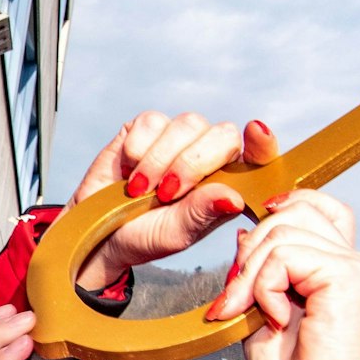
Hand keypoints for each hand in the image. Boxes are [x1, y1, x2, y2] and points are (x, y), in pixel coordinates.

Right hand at [68, 113, 279, 288]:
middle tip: (167, 193)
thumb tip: (233, 197)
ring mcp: (177, 139)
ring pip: (186, 124)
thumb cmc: (145, 237)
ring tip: (142, 189)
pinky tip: (129, 171)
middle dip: (193, 163)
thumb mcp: (176, 234)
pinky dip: (138, 149)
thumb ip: (202, 213)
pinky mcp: (146, 129)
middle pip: (222, 133)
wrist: (99, 233)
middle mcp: (207, 155)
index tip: (257, 132)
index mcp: (227, 181)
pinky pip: (152, 122)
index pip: (256, 154)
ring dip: (160, 160)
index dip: (261, 142)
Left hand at [205, 190, 359, 359]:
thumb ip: (257, 274)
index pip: (315, 206)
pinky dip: (265, 287)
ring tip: (250, 312)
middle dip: (249, 251)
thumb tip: (246, 234)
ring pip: (282, 231)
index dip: (280, 209)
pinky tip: (275, 319)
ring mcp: (351, 265)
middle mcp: (349, 260)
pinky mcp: (346, 276)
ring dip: (250, 274)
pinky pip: (285, 256)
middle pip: (292, 211)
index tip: (249, 241)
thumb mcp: (262, 313)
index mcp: (334, 266)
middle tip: (234, 299)